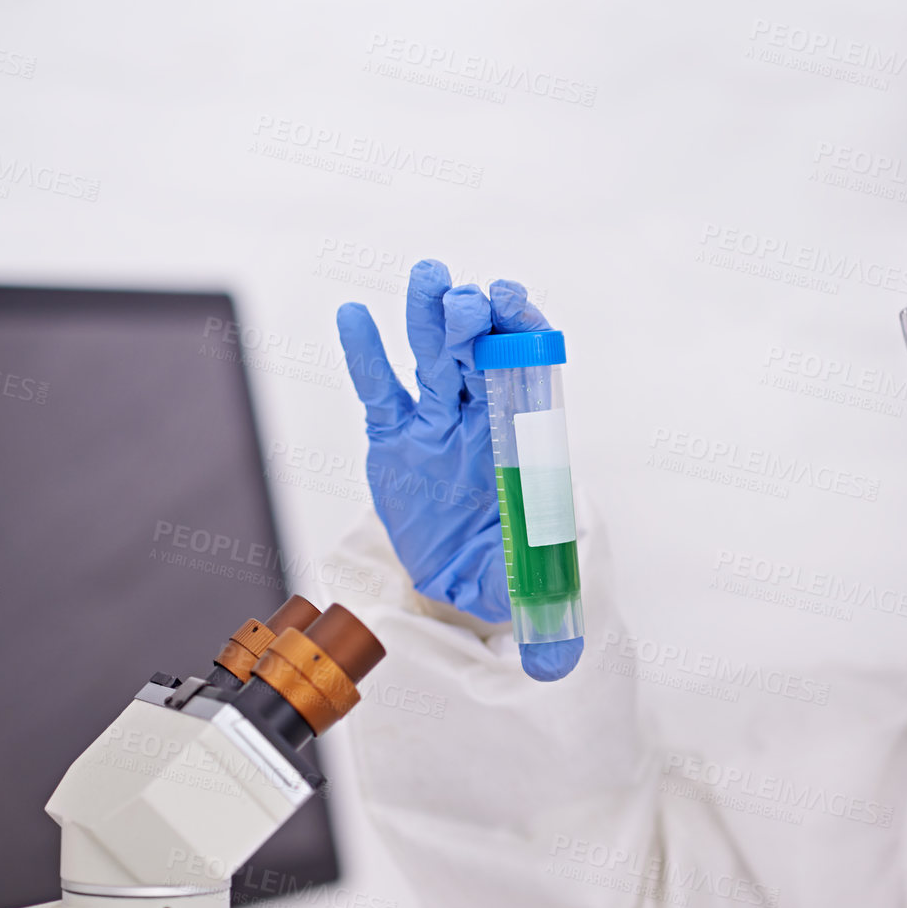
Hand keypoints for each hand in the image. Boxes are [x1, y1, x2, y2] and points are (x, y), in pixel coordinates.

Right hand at [336, 260, 582, 681]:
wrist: (456, 581)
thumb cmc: (500, 564)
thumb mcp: (523, 576)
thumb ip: (531, 587)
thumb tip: (552, 630)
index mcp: (521, 434)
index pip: (529, 368)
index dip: (525, 333)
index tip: (519, 307)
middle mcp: (479, 417)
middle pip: (478, 352)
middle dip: (474, 320)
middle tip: (469, 301)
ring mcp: (434, 423)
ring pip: (430, 357)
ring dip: (428, 316)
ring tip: (427, 277)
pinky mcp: (392, 438)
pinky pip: (379, 390)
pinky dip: (367, 354)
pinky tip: (353, 316)